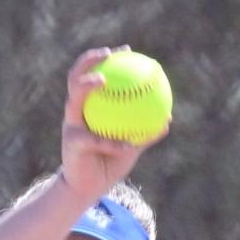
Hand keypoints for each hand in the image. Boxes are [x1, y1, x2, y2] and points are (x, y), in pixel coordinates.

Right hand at [60, 47, 168, 201]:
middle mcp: (76, 112)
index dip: (107, 59)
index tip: (126, 50)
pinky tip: (125, 145)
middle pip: (76, 77)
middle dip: (88, 60)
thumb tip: (167, 120)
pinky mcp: (72, 143)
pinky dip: (111, 143)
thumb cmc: (108, 166)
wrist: (87, 189)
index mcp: (89, 108)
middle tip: (108, 53)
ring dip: (86, 85)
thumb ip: (145, 133)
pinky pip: (94, 139)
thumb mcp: (130, 148)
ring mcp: (71, 125)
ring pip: (74, 98)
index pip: (94, 75)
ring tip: (102, 80)